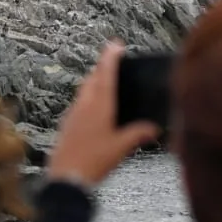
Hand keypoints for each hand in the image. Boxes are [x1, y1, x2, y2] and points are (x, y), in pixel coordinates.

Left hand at [45, 40, 160, 188]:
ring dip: (94, 82)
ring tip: (104, 84)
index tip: (115, 43)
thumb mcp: (121, 147)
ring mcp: (73, 114)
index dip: (110, 57)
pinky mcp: (67, 125)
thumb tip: (155, 128)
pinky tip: (94, 111)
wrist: (66, 178)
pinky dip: (88, 99)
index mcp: (99, 105)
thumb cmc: (94, 160)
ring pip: (84, 90)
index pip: (106, 74)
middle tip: (111, 62)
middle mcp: (84, 104)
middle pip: (92, 79)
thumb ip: (139, 134)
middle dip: (101, 68)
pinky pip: (79, 104)